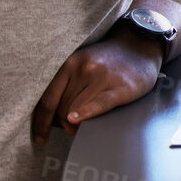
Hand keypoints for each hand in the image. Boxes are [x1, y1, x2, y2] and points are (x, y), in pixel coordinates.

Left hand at [31, 36, 162, 143]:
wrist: (142, 44)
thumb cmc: (110, 59)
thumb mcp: (84, 63)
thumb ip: (68, 83)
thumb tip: (51, 117)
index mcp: (71, 63)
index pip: (48, 98)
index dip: (40, 122)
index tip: (38, 137)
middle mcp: (84, 68)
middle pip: (61, 107)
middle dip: (59, 123)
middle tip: (66, 129)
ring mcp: (103, 77)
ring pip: (75, 109)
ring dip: (72, 124)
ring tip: (77, 128)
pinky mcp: (121, 87)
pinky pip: (99, 104)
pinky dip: (85, 114)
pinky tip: (77, 120)